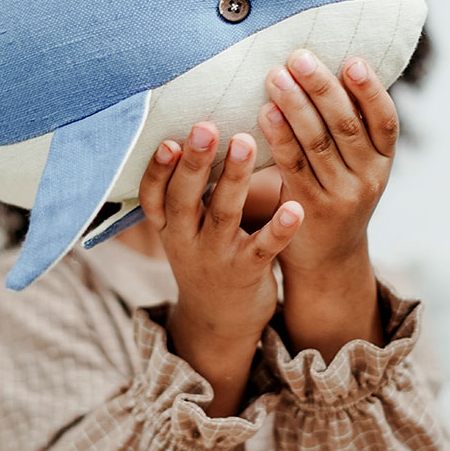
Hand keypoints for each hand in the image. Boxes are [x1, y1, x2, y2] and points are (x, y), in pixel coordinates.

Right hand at [138, 121, 302, 415]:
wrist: (218, 324)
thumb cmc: (204, 258)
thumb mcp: (182, 230)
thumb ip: (186, 192)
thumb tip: (196, 131)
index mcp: (169, 226)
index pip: (154, 195)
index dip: (157, 170)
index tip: (167, 140)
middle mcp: (186, 240)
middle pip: (185, 198)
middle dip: (196, 163)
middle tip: (206, 126)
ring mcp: (217, 257)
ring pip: (224, 214)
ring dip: (234, 178)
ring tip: (246, 143)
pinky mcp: (248, 271)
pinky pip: (264, 246)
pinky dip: (279, 228)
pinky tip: (295, 207)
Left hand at [257, 50, 395, 358]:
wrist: (327, 259)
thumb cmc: (335, 195)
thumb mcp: (355, 166)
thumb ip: (348, 127)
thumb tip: (326, 68)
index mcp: (382, 161)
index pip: (385, 122)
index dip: (371, 91)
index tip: (352, 61)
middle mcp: (368, 179)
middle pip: (347, 126)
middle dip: (322, 88)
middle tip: (299, 57)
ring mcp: (341, 196)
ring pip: (319, 143)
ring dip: (296, 106)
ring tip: (276, 76)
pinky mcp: (310, 209)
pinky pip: (294, 167)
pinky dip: (280, 137)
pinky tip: (264, 113)